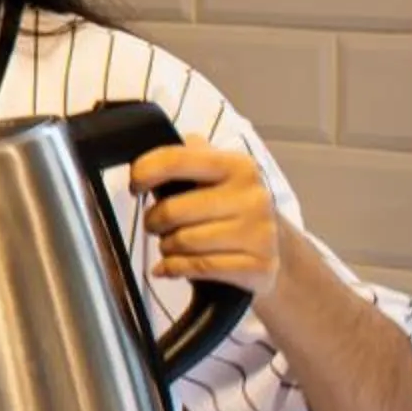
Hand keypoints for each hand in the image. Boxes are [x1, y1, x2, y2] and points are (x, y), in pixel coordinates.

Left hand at [129, 136, 280, 296]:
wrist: (276, 247)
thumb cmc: (233, 206)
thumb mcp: (218, 174)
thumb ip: (189, 156)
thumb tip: (152, 142)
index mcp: (238, 166)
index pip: (177, 160)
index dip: (145, 171)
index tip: (135, 185)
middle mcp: (252, 197)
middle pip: (173, 210)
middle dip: (154, 221)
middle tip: (155, 224)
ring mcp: (259, 233)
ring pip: (184, 242)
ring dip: (166, 247)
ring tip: (169, 244)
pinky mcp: (259, 266)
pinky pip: (199, 267)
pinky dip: (175, 268)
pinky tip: (170, 267)